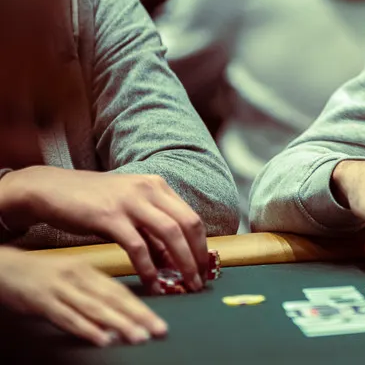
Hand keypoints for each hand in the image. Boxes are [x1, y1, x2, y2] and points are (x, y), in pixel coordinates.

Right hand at [0, 168, 207, 293]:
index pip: (191, 216)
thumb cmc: (91, 202)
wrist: (52, 190)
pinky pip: (137, 246)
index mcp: (158, 186)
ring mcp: (131, 201)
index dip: (201, 244)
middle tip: (200, 281)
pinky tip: (153, 283)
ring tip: (186, 285)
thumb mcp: (128, 208)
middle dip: (198, 255)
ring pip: (170, 233)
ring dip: (182, 262)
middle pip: (187, 224)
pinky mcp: (110, 216)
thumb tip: (171, 258)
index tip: (204, 267)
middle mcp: (149, 189)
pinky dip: (149, 267)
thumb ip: (149, 229)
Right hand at [0, 247, 167, 346]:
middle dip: (139, 317)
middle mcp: (78, 277)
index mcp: (87, 270)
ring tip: (138, 337)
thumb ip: (93, 287)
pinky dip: (86, 328)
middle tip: (159, 331)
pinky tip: (101, 338)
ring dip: (119, 324)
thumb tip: (120, 305)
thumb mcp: (70, 274)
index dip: (141, 306)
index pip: (120, 290)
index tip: (159, 321)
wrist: (3, 265)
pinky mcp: (42, 301)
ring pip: (95, 308)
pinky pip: (68, 317)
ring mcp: (60, 289)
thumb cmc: (38, 273)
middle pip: (114, 299)